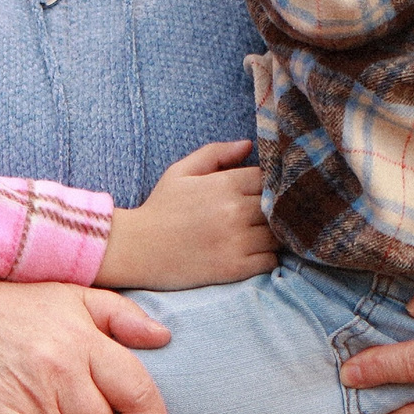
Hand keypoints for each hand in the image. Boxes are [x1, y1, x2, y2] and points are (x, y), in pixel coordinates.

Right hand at [99, 140, 277, 290]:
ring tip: (258, 234)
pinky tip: (252, 253)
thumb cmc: (160, 208)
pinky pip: (270, 261)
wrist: (136, 249)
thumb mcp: (180, 171)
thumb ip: (215, 153)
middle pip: (278, 207)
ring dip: (273, 234)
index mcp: (224, 184)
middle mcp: (234, 211)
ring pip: (277, 234)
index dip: (268, 185)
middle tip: (262, 215)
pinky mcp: (234, 268)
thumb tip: (248, 145)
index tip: (259, 193)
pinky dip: (266, 257)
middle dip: (273, 209)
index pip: (268, 179)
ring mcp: (236, 241)